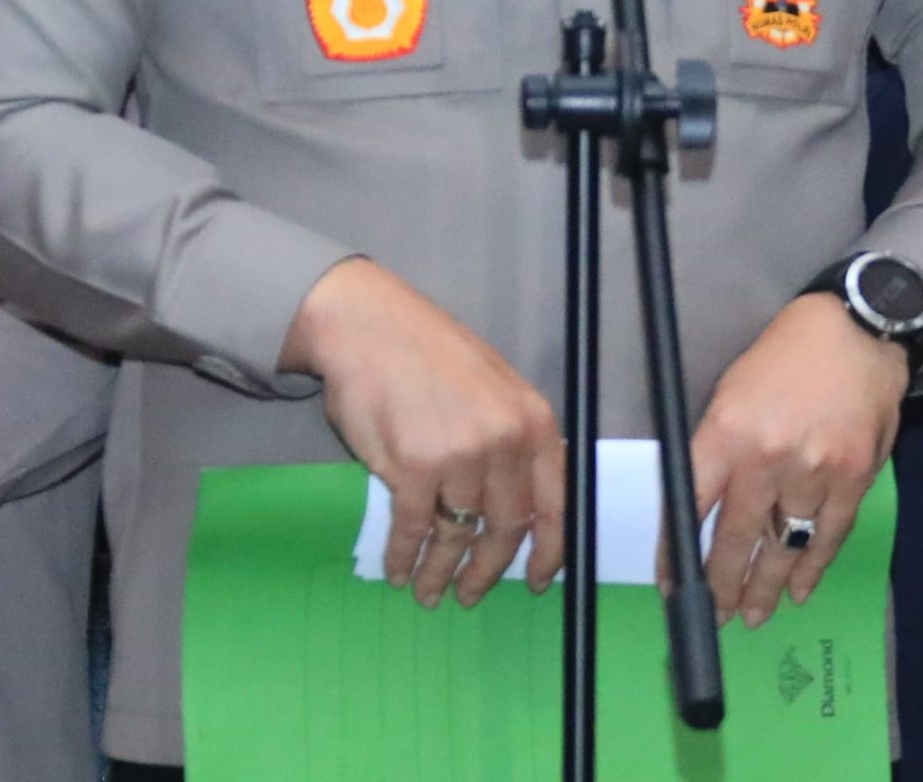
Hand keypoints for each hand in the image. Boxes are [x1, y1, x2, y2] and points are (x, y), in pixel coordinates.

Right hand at [279, 258, 564, 609]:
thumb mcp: (496, 389)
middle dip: (487, 571)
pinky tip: (397, 570)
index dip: (547, 553)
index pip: (553, 506)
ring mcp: (460, 457)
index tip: (535, 583)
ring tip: (429, 593)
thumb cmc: (430, 355)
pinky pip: (414, 529)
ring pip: (458, 534)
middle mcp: (505, 443)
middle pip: (505, 529)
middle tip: (470, 595)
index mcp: (533, 423)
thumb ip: (513, 441)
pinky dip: (404, 556)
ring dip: (441, 573)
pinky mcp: (413, 468)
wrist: (369, 327)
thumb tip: (521, 507)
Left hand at [688, 296, 905, 627]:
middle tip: (716, 615)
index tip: (671, 585)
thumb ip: (718, 450)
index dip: (678, 552)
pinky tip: (799, 592)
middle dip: (722, 584)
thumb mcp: (731, 393)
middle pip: (737, 537)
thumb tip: (702, 508)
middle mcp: (767, 457)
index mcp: (726, 431)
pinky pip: (829, 537)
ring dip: (765, 588)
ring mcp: (814, 472)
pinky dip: (812, 569)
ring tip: (752, 616)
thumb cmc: (782, 357)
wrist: (854, 331)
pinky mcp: (854, 479)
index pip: (690, 504)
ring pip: (783, 546)